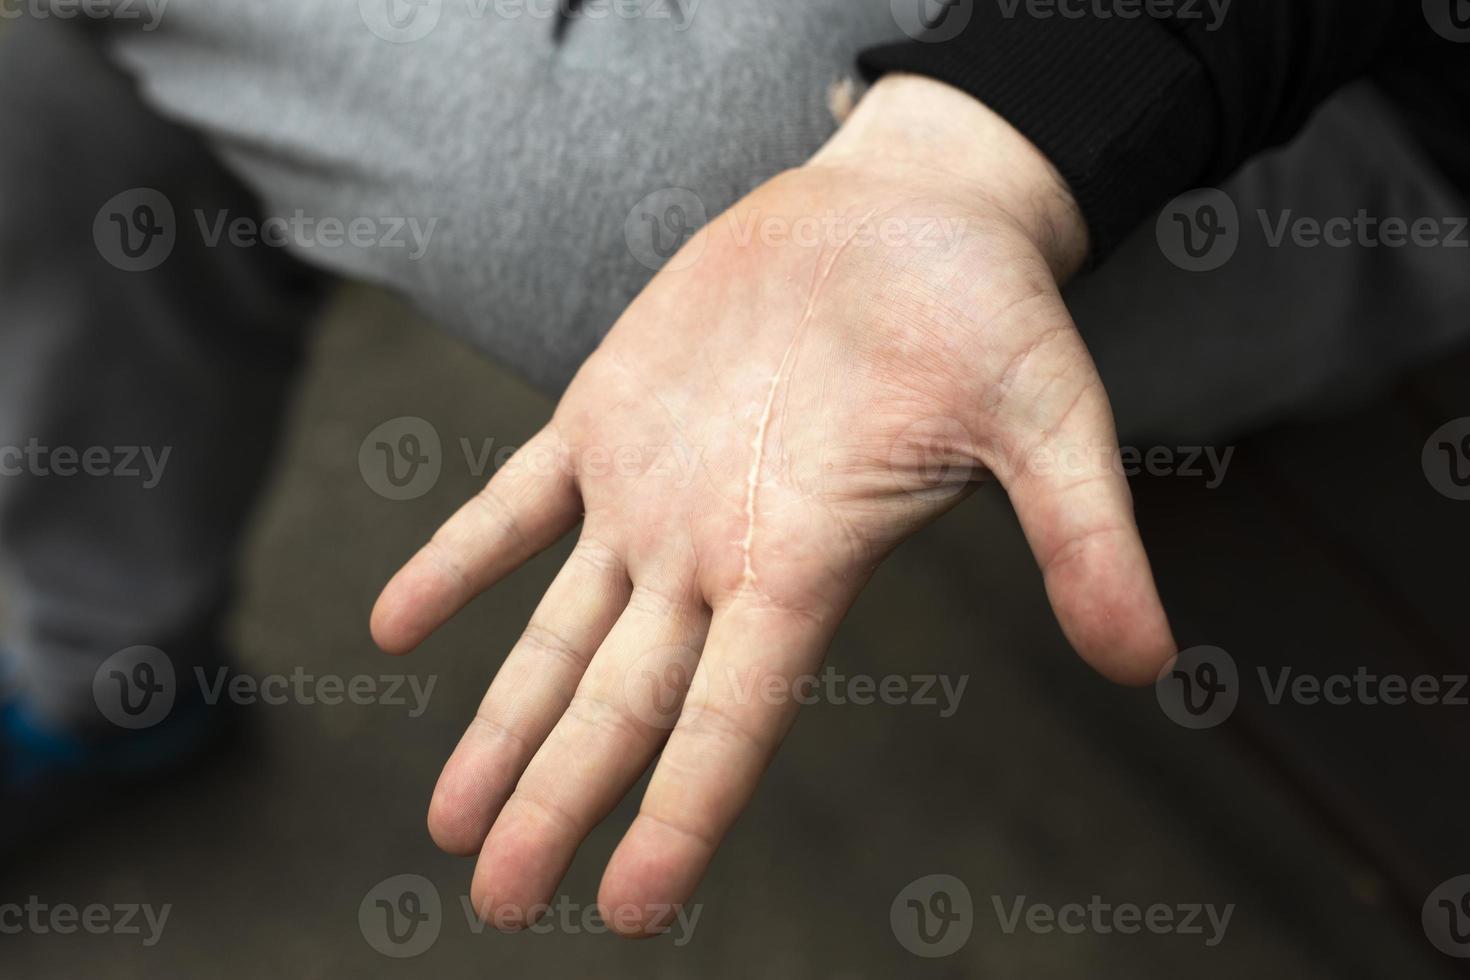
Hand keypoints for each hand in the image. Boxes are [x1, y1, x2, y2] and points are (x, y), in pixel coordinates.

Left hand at [371, 73, 1174, 934]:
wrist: (905, 213)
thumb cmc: (985, 311)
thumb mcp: (1049, 414)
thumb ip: (1082, 534)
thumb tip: (1150, 663)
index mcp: (806, 561)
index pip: (734, 715)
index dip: (681, 811)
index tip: (626, 908)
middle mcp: (716, 550)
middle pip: (623, 702)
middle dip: (560, 801)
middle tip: (501, 904)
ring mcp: (652, 489)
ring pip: (559, 629)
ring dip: (502, 721)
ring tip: (450, 823)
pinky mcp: (606, 414)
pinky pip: (513, 501)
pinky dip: (459, 555)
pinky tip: (395, 621)